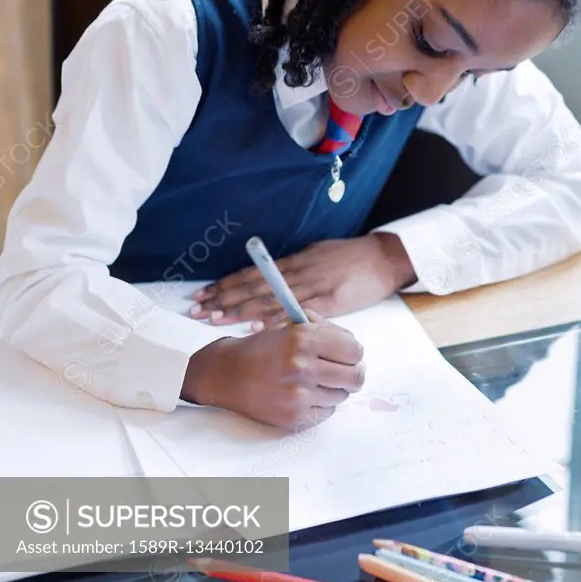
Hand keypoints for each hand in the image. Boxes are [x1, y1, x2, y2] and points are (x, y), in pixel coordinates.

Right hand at [181, 310, 365, 429]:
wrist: (227, 374)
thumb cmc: (263, 346)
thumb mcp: (291, 324)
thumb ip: (325, 328)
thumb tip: (354, 344)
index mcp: (304, 338)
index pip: (355, 350)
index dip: (352, 351)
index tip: (345, 353)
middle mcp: (302, 367)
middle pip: (356, 376)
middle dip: (351, 372)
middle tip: (340, 370)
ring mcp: (298, 395)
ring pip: (342, 395)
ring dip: (334, 388)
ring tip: (315, 381)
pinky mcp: (294, 418)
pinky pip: (327, 412)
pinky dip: (321, 404)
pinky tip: (304, 394)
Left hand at [187, 234, 415, 326]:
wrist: (383, 259)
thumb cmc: (351, 258)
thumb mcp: (318, 255)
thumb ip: (295, 268)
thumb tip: (270, 280)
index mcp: (295, 262)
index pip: (252, 274)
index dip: (227, 284)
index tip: (204, 294)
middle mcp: (298, 273)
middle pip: (253, 286)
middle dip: (223, 299)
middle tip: (197, 309)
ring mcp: (313, 287)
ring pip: (269, 299)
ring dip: (239, 310)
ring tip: (214, 318)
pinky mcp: (330, 302)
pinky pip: (298, 313)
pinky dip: (275, 320)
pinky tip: (256, 326)